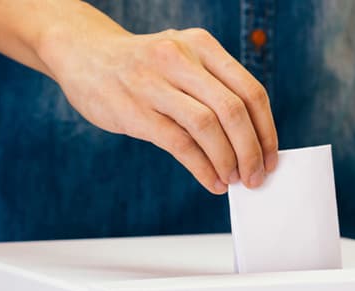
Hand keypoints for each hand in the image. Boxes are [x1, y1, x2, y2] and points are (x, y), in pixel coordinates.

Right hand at [40, 28, 278, 194]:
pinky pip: (179, 144)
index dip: (266, 129)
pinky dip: (201, 168)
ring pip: (208, 127)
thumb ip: (212, 87)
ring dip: (227, 160)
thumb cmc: (140, 64)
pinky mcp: (134, 110)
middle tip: (256, 175)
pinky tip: (210, 181)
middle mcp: (180, 59)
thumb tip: (249, 138)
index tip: (271, 156)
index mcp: (201, 45)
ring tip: (233, 180)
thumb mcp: (181, 57)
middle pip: (233, 110)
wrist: (83, 54)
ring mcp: (154, 84)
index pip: (250, 90)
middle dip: (251, 150)